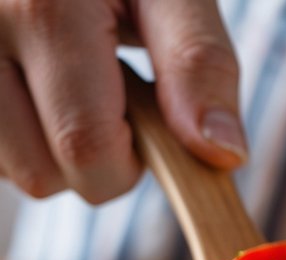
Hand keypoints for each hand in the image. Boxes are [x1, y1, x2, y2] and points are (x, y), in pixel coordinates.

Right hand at [0, 0, 245, 202]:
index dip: (129, 162)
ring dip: (55, 151)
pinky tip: (41, 84)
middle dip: (94, 160)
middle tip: (109, 93)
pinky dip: (26, 136)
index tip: (146, 122)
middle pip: (40, 174)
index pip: (87, 146)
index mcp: (40, 6)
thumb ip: (198, 62)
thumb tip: (223, 153)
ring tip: (71, 80)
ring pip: (11, 170)